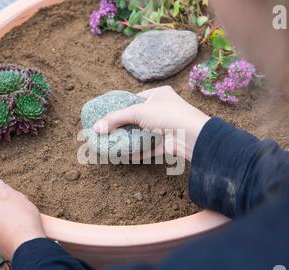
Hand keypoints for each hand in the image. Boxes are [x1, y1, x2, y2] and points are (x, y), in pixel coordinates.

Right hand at [93, 86, 209, 160]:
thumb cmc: (168, 115)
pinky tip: (125, 155)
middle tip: (107, 131)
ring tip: (112, 143)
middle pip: (138, 118)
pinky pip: (149, 147)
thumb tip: (96, 128)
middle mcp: (163, 109)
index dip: (121, 107)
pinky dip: (138, 151)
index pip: (135, 99)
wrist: (192, 135)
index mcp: (159, 94)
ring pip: (143, 133)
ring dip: (130, 139)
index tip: (107, 115)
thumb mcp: (137, 112)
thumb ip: (115, 119)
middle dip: (123, 125)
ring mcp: (166, 127)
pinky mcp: (167, 143)